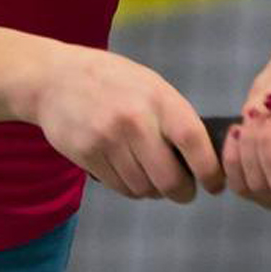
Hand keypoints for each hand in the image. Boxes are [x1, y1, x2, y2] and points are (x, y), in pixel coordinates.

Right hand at [30, 44, 224, 202]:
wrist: (56, 78)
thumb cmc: (112, 81)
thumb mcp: (150, 85)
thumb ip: (174, 117)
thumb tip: (202, 158)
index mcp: (158, 98)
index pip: (193, 142)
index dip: (209, 170)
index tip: (214, 184)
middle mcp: (134, 120)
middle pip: (169, 179)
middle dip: (182, 192)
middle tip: (184, 191)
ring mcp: (108, 140)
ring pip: (144, 188)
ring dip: (153, 190)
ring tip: (152, 176)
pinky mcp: (87, 156)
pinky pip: (120, 187)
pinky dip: (130, 188)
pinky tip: (130, 172)